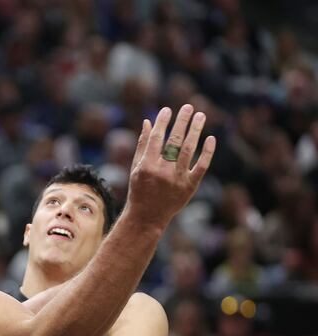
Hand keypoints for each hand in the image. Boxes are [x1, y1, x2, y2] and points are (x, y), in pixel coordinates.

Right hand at [126, 104, 216, 229]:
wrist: (147, 217)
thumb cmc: (139, 190)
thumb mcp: (135, 168)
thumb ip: (142, 145)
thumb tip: (149, 122)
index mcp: (146, 166)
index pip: (157, 138)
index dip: (163, 122)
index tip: (168, 110)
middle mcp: (162, 172)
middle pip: (175, 141)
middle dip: (182, 121)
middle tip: (189, 107)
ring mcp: (177, 179)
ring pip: (189, 150)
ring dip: (195, 131)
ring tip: (200, 116)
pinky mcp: (190, 186)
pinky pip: (201, 166)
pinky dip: (207, 152)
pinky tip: (211, 138)